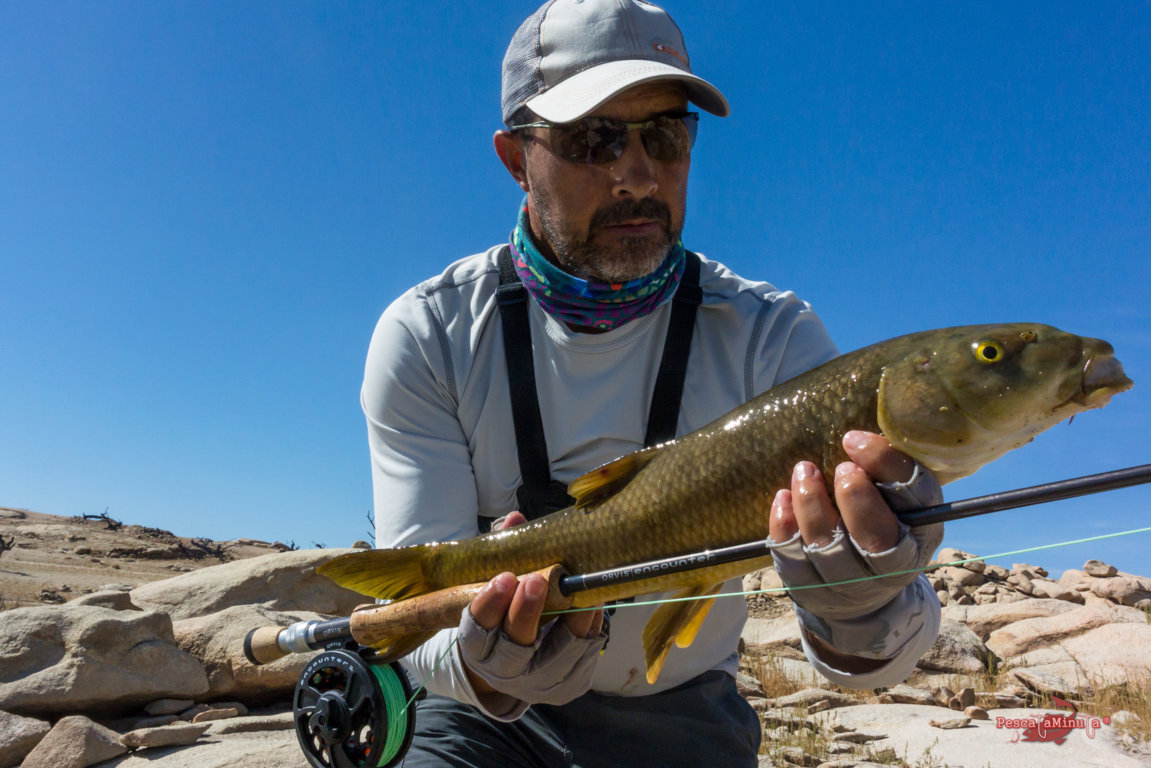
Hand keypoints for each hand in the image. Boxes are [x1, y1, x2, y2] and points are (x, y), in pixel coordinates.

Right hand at [460, 512, 606, 708]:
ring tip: (580, 590)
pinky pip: (583, 658)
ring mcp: (537, 683)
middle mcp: (503, 671)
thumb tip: (516, 518)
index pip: (477, 630)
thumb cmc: (505, 614)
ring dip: (571, 620)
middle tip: (537, 580)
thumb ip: (505, 553)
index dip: (489, 605)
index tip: (504, 576)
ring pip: (556, 656)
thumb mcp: (497, 589)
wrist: (519, 664)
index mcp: (478, 647)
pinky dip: (590, 629)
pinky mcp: (567, 686)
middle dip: (526, 613)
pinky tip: (593, 603)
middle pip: (514, 646)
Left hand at [767, 431, 943, 665]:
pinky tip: (782, 498)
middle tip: (840, 467)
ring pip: (829, 547)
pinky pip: (793, 560)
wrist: (862, 596)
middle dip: (855, 498)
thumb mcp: (897, 502)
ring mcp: (850, 583)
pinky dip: (784, 527)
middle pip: (875, 536)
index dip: (886, 464)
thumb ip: (886, 471)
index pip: (916, 497)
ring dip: (812, 505)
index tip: (853, 439)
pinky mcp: (812, 590)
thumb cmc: (879, 525)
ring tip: (803, 471)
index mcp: (922, 532)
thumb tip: (856, 428)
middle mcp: (892, 565)